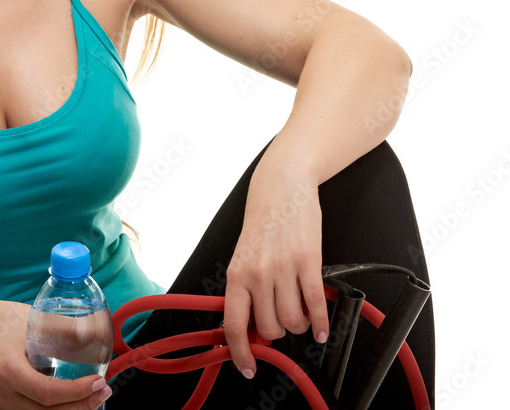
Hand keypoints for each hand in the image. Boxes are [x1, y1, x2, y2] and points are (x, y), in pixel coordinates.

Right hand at [0, 300, 112, 408]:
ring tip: (96, 395)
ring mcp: (5, 406)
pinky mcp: (8, 409)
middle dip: (82, 406)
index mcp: (8, 370)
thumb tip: (97, 331)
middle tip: (105, 389)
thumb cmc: (0, 322)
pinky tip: (78, 400)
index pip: (46, 392)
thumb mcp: (30, 320)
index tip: (99, 381)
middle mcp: (5, 395)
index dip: (76, 392)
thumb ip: (62, 328)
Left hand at [222, 154, 329, 378]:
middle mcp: (257, 273)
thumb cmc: (263, 222)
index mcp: (236, 274)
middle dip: (279, 332)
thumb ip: (246, 291)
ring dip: (301, 326)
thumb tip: (252, 327)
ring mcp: (283, 268)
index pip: (234, 324)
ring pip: (293, 321)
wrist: (281, 189)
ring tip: (302, 314)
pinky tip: (322, 327)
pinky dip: (321, 323)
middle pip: (270, 328)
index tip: (248, 366)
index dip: (241, 351)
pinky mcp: (309, 262)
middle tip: (283, 321)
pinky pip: (316, 305)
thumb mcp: (244, 257)